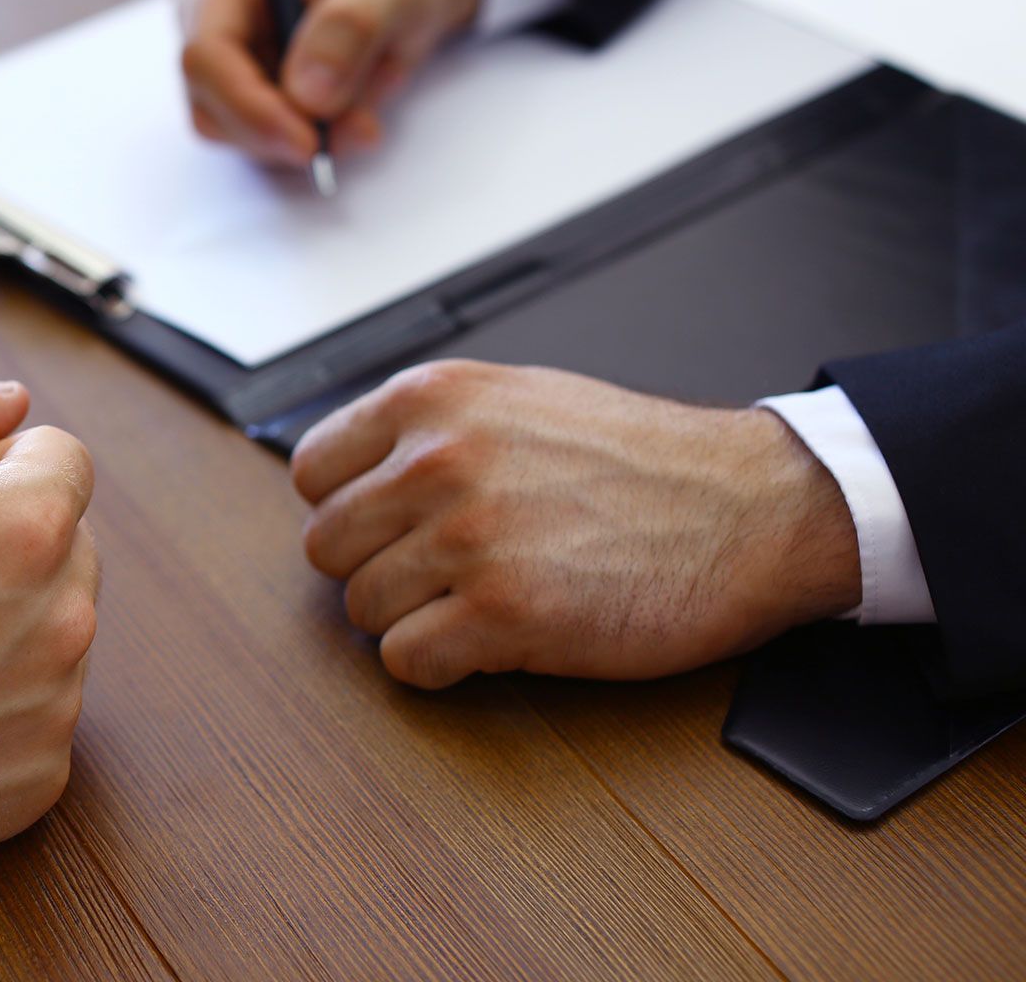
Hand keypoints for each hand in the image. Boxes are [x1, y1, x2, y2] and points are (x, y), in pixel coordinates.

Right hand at [0, 372, 98, 878]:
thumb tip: (8, 400)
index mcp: (24, 527)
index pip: (62, 458)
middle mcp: (64, 619)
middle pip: (65, 545)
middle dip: (1, 540)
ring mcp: (55, 708)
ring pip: (52, 630)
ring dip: (0, 622)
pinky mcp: (36, 780)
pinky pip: (35, 714)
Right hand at [175, 0, 483, 166]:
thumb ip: (350, 25)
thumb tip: (308, 96)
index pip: (205, 55)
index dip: (248, 106)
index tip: (307, 142)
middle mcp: (210, 21)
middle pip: (212, 105)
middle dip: (283, 130)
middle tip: (357, 132)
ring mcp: (228, 64)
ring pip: (243, 133)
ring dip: (311, 134)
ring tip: (372, 100)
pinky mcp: (254, 97)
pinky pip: (274, 141)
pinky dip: (322, 135)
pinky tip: (360, 103)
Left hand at [291, 361, 860, 687]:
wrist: (751, 508)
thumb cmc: (644, 462)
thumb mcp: (519, 400)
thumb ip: (431, 429)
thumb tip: (351, 474)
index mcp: (435, 399)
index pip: (313, 469)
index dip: (346, 508)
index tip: (384, 528)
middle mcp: (439, 461)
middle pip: (328, 545)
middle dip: (375, 568)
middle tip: (436, 574)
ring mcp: (467, 538)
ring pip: (362, 608)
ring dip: (411, 619)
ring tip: (476, 603)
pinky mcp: (502, 614)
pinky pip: (406, 662)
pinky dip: (439, 665)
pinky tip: (488, 642)